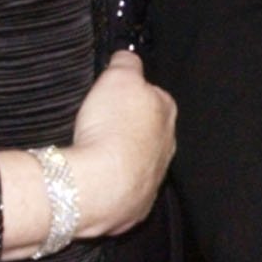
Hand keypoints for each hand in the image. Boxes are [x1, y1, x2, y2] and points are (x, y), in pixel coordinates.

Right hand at [0, 51, 174, 257]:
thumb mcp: (118, 77)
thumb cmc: (111, 131)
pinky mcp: (136, 205)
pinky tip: (95, 177)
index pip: (154, 94)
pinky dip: (111, 183)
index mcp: (166, 112)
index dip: (131, 93)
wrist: (100, 185)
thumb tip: (128, 56)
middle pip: (147, 130)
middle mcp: (166, 147)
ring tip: (95, 152)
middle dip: (127, 127)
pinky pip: (124, 189)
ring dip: (120, 157)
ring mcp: (153, 179)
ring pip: (138, 161)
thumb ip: (126, 63)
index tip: (114, 95)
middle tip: (100, 123)